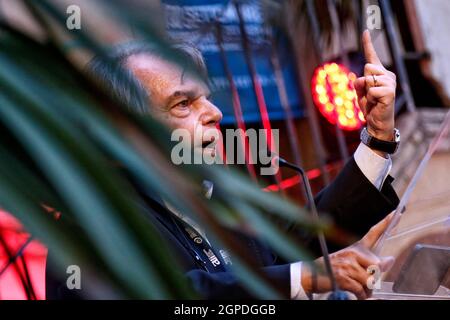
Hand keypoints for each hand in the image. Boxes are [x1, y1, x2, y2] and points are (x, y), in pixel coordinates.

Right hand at [301, 213, 394, 299]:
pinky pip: (362, 290)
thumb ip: (370, 262)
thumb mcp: (350, 263)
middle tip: (360, 280)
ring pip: (371, 281)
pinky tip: (352, 292)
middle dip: (373, 278)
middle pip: (377, 267)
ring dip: (366, 290)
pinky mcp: (344, 277)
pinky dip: (360, 295)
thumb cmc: (331, 270)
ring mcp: (348, 265)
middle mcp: (353, 253)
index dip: (386, 223)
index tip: (397, 213)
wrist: (309, 275)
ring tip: (355, 287)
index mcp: (355, 248)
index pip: (373, 233)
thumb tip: (390, 260)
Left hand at [354, 30, 396, 153]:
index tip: (365, 31)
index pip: (372, 56)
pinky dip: (369, 97)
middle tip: (368, 94)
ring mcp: (390, 83)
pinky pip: (371, 89)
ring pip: (368, 78)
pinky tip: (376, 103)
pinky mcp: (390, 92)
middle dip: (362, 82)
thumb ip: (358, 82)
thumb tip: (360, 77)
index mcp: (379, 73)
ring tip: (372, 99)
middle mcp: (387, 75)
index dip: (367, 44)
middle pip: (367, 67)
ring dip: (366, 91)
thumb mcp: (359, 92)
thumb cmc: (369, 107)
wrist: (376, 123)